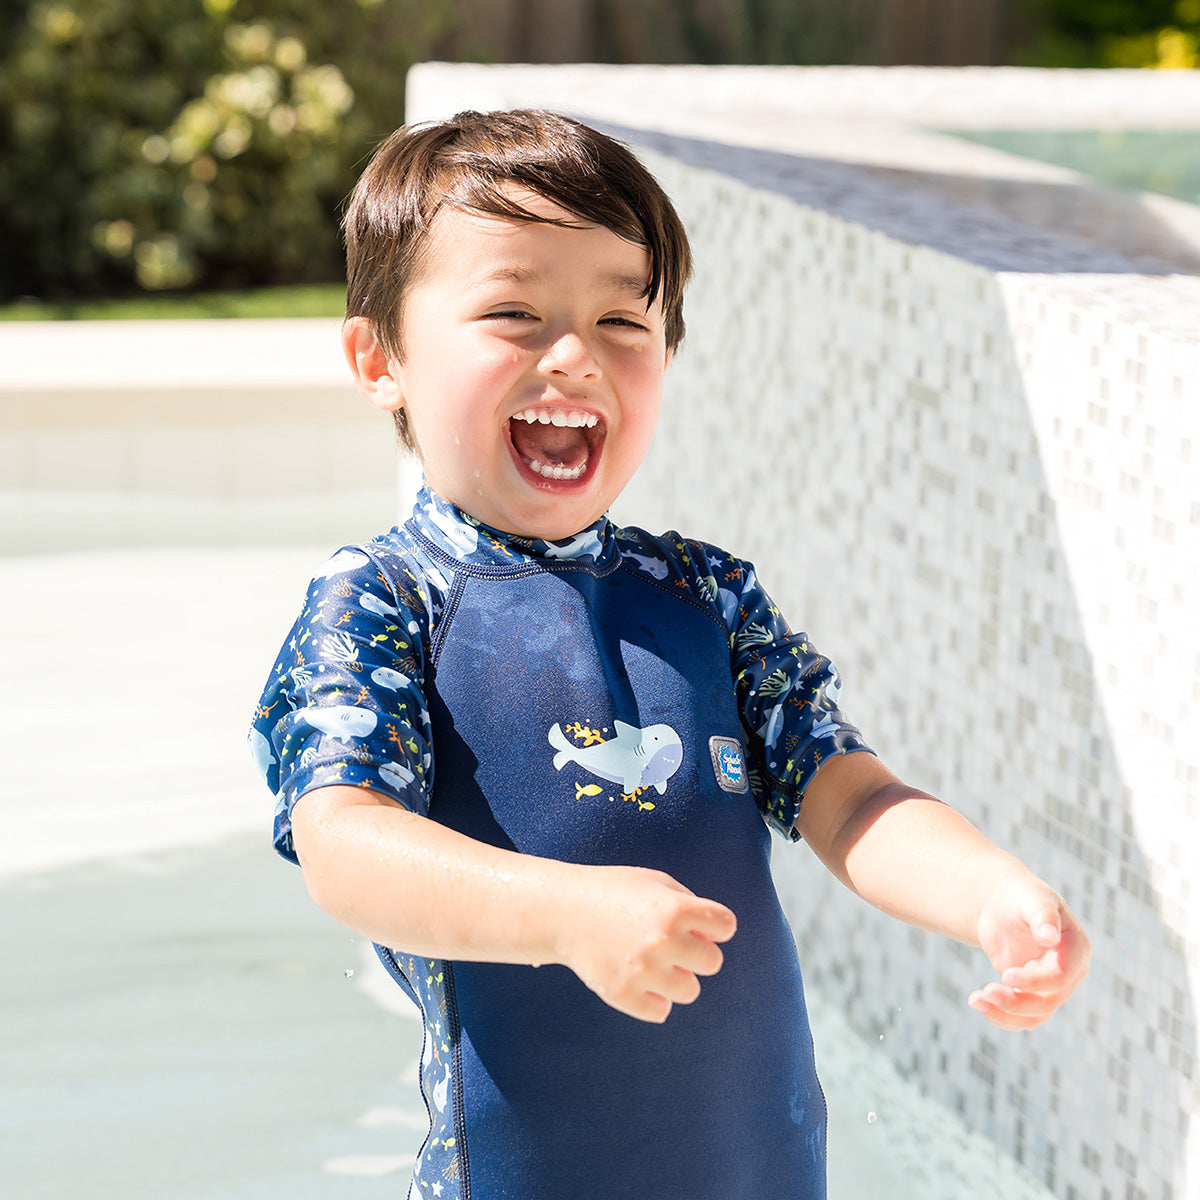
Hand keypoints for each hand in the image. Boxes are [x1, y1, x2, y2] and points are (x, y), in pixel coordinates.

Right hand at [558, 864, 736, 1023]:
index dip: (712, 924)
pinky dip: (652, 998)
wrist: (563, 911)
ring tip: (650, 960)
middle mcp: (663, 941)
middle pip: (712, 962)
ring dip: (675, 977)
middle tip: (668, 942)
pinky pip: (661, 1010)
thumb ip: (693, 906)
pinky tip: (635, 977)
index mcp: (675, 909)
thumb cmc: (616, 892)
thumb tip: (716, 940)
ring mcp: (643, 971)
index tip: (693, 921)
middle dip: (695, 952)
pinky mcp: (624, 995)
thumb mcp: (657, 883)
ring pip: (689, 990)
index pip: (725, 927)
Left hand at [970, 871, 1089, 1029]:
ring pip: (1035, 1015)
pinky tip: (979, 1003)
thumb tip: (1051, 937)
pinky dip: (1000, 1016)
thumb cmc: (1019, 895)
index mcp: (1076, 948)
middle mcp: (1069, 972)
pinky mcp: (1031, 994)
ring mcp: (1051, 987)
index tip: (1006, 975)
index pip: (1063, 976)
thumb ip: (1042, 914)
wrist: (1001, 904)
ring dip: (1005, 1013)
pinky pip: (1022, 1016)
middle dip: (1016, 1002)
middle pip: (1048, 1001)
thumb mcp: (1030, 897)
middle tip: (984, 992)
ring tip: (975, 1000)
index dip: (1036, 981)